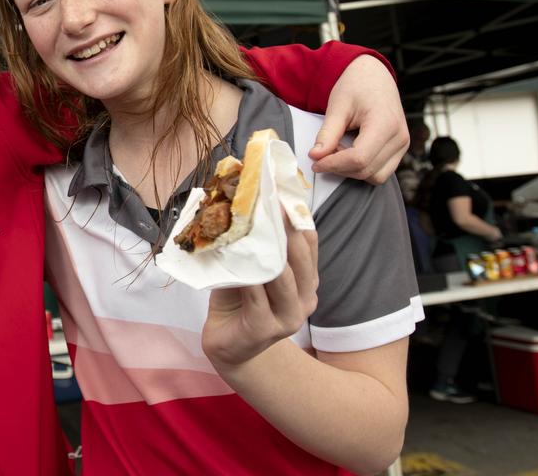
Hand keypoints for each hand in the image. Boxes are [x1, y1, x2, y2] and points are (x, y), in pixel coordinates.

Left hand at [202, 216, 318, 370]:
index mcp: (307, 281)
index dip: (297, 217)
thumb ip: (256, 246)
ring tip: (258, 226)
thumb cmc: (238, 301)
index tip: (282, 191)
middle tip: (271, 202)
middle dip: (287, 229)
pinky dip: (249, 276)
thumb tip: (244, 205)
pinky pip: (257, 297)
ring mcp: (289, 317)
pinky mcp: (265, 329)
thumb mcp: (251, 268)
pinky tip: (239, 260)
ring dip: (271, 251)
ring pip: (284, 278)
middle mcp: (306, 299)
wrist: (228, 346)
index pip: (309, 244)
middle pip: (302, 259)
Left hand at [310, 55, 407, 184]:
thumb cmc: (356, 86)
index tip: (315, 162)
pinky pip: (380, 171)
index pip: (359, 158)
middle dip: (339, 167)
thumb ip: (327, 133)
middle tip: (321, 154)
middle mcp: (400, 138)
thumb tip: (315, 156)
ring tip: (337, 150)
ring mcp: (403, 145)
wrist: (374, 76)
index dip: (334, 164)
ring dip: (351, 170)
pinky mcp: (399, 150)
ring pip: (375, 176)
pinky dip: (361, 168)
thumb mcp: (338, 106)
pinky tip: (348, 151)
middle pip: (366, 170)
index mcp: (385, 123)